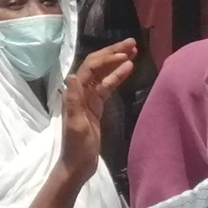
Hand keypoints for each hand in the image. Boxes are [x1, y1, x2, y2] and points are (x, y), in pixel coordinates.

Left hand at [56, 39, 136, 182]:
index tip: (124, 51)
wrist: (78, 165)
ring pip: (103, 73)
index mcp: (74, 93)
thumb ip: (74, 101)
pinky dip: (117, 76)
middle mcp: (80, 91)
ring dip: (117, 61)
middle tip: (132, 42)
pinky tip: (129, 69)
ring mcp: (89, 98)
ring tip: (134, 51)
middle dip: (113, 52)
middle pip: (96, 65)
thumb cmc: (76, 147)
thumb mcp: (75, 125)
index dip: (107, 57)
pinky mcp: (96, 106)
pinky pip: (107, 86)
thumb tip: (73, 76)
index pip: (90, 68)